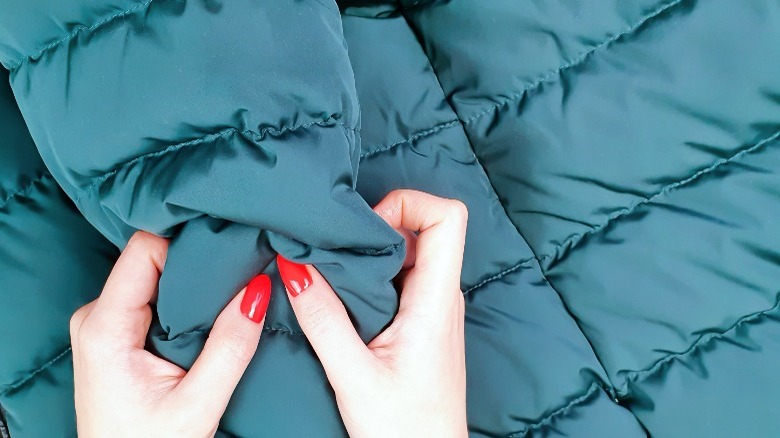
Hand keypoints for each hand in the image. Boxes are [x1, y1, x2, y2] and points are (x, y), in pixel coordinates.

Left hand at [69, 232, 271, 437]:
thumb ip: (230, 346)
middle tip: (236, 272)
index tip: (226, 250)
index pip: (143, 249)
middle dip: (194, 263)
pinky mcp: (113, 335)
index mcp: (105, 328)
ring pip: (151, 276)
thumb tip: (259, 289)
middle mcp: (95, 317)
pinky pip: (149, 295)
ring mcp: (101, 325)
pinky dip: (180, 299)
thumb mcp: (199, 403)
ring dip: (189, 283)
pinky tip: (204, 313)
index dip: (186, 243)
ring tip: (224, 295)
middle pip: (148, 258)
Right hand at [278, 189, 468, 436]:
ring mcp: (435, 308)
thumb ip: (321, 318)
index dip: (409, 204)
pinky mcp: (423, 321)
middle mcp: (442, 296)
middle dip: (379, 224)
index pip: (448, 217)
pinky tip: (345, 295)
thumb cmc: (402, 429)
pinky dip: (374, 273)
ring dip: (373, 251)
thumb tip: (293, 264)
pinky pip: (403, 277)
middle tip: (337, 249)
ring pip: (412, 251)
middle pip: (426, 227)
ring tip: (334, 271)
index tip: (366, 227)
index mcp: (436, 301)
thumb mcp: (351, 374)